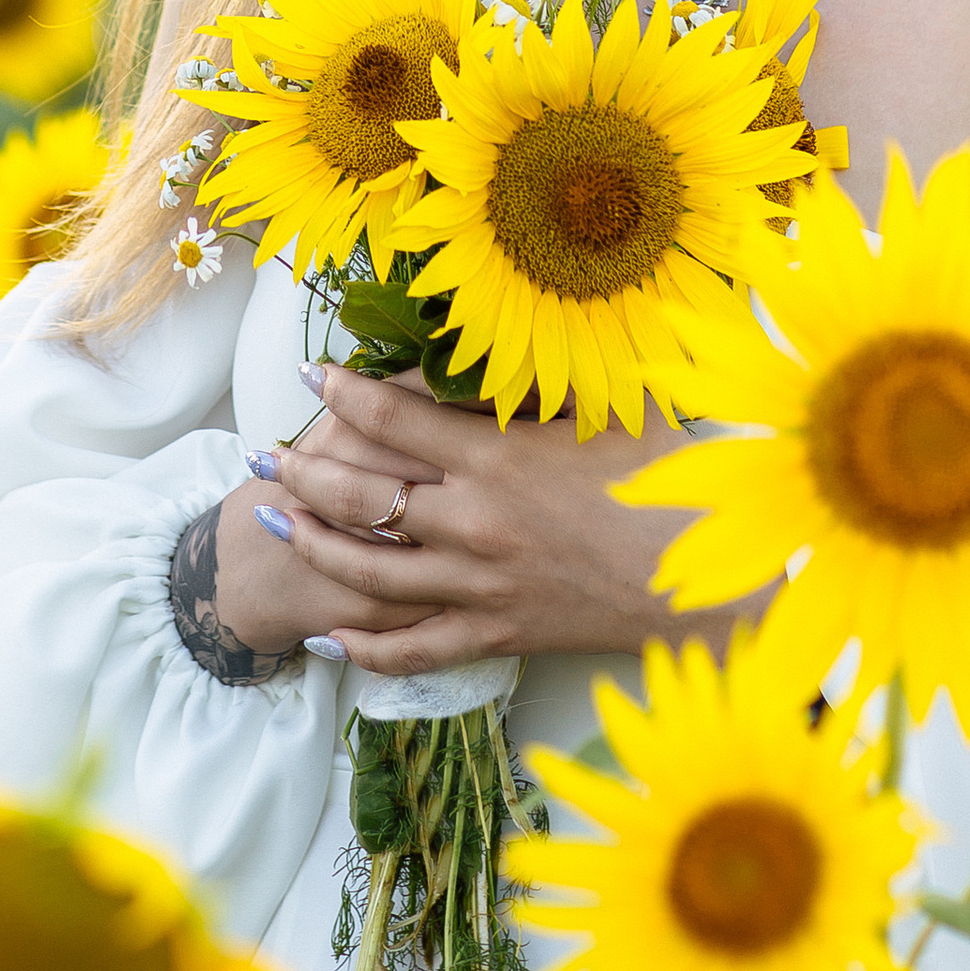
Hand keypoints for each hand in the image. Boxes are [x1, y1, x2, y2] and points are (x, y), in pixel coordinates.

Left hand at [245, 359, 770, 679]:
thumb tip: (516, 321)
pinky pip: (414, 648)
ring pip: (368, 570)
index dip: (343, 392)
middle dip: (301, 469)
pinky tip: (326, 642)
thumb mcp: (614, 405)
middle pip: (360, 494)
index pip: (393, 418)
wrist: (708, 584)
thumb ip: (552, 371)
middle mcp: (474, 522)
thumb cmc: (673, 482)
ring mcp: (479, 585)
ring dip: (311, 545)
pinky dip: (365, 649)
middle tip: (261, 454)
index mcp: (498, 457)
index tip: (313, 375)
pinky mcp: (497, 634)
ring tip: (272, 523)